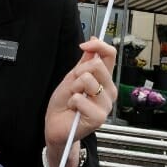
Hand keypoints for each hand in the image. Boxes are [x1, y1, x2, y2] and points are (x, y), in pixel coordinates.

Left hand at [45, 37, 116, 156]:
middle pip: (97, 65)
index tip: (84, 46)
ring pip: (87, 80)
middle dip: (78, 73)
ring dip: (74, 88)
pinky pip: (81, 98)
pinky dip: (72, 102)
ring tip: (73, 100)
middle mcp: (108, 91)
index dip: (98, 46)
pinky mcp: (99, 117)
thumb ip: (84, 61)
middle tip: (74, 87)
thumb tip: (93, 41)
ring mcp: (105, 105)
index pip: (110, 55)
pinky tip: (74, 109)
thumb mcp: (72, 77)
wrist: (56, 125)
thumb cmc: (64, 103)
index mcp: (104, 79)